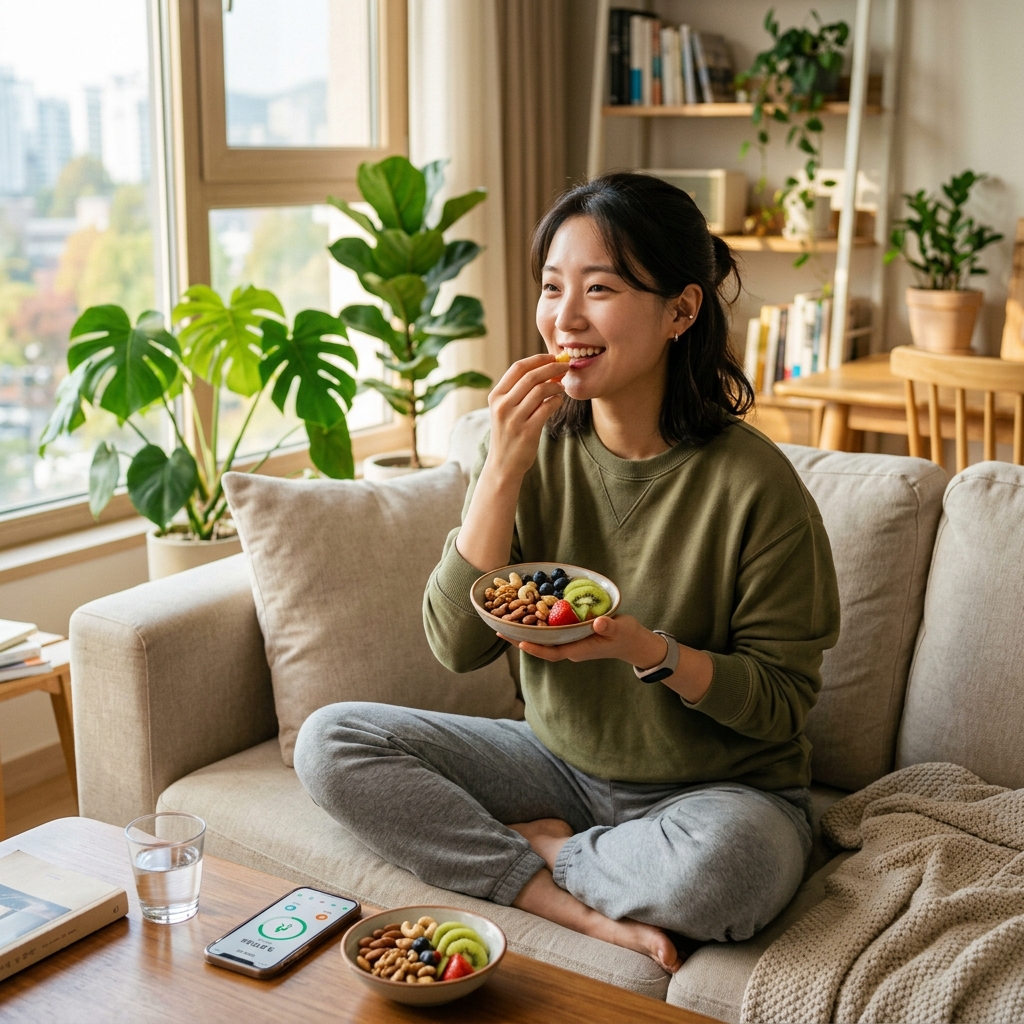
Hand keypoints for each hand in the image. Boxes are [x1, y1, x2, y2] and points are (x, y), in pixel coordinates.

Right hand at [485, 353, 567, 481]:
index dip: (538, 359)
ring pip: (540, 390)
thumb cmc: (509, 433)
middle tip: (565, 366)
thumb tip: (546, 369)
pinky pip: (547, 408)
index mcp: (496, 396)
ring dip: (556, 385)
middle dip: (552, 368)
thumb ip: (519, 391)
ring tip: (562, 386)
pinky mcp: (526, 431)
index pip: (518, 368)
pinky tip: (559, 401)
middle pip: (531, 376)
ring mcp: (513, 419)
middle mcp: (502, 405)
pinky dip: (556, 401)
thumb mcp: (505, 410)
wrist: (503, 464)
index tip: (552, 357)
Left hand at [500, 615, 714, 702]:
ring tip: (506, 620)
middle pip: (540, 646)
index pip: (550, 652)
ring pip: (543, 639)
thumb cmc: (627, 636)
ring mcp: (570, 642)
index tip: (517, 642)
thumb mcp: (620, 629)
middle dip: (520, 638)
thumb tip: (598, 623)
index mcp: (578, 650)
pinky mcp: (573, 635)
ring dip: (526, 631)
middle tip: (498, 628)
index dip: (534, 648)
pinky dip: (538, 624)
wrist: (634, 642)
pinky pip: (551, 632)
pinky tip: (529, 614)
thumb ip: (609, 626)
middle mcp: (570, 647)